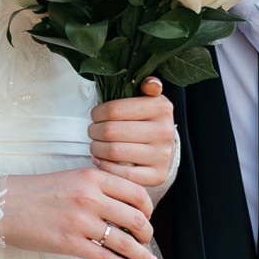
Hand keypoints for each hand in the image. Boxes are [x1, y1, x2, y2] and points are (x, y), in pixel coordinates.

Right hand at [0, 162, 159, 258]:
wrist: (3, 205)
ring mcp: (80, 222)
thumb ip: (99, 188)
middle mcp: (90, 197)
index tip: (148, 216)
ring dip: (140, 253)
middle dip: (147, 234)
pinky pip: (106, 258)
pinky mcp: (69, 243)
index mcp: (92, 177)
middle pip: (136, 218)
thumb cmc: (37, 193)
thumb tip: (127, 207)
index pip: (136, 193)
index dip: (148, 208)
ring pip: (124, 241)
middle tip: (147, 240)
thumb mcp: (72, 178)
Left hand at [89, 76, 178, 205]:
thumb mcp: (148, 100)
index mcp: (162, 107)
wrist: (163, 150)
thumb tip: (150, 83)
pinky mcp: (157, 175)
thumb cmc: (146, 122)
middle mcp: (165, 131)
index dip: (97, 113)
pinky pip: (121, 173)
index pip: (114, 109)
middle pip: (111, 131)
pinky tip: (101, 160)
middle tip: (93, 132)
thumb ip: (146, 86)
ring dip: (96, 149)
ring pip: (114, 151)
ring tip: (96, 145)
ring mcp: (162, 155)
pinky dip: (105, 166)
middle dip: (94, 131)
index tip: (95, 115)